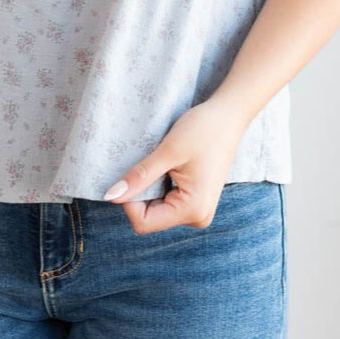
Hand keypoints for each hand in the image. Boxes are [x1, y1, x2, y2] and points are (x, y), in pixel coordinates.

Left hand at [102, 94, 247, 233]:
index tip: (137, 172)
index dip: (129, 200)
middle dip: (141, 193)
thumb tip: (110, 196)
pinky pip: (166, 202)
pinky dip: (159, 185)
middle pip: (149, 218)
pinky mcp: (196, 201)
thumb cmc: (203, 130)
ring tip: (164, 163)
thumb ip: (140, 177)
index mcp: (193, 210)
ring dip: (150, 188)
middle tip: (153, 164)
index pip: (143, 222)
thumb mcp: (168, 152)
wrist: (229, 116)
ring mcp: (198, 210)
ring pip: (155, 210)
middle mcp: (197, 217)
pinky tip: (170, 166)